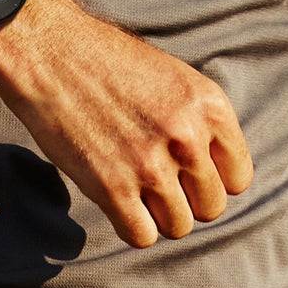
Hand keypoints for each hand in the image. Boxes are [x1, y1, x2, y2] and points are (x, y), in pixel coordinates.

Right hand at [0, 0, 253, 248]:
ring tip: (136, 190)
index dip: (212, 180)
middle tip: (158, 182)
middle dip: (187, 201)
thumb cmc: (108, 63)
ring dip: (158, 216)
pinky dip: (131, 227)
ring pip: (178, 227)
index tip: (188, 173)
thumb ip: (200, 124)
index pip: (238, 178)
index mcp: (210, 106)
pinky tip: (118, 203)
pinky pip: (142, 237)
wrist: (48, 50)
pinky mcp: (112, 188)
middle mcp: (187, 136)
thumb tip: (213, 174)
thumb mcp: (174, 79)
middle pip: (211, 207)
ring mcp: (150, 165)